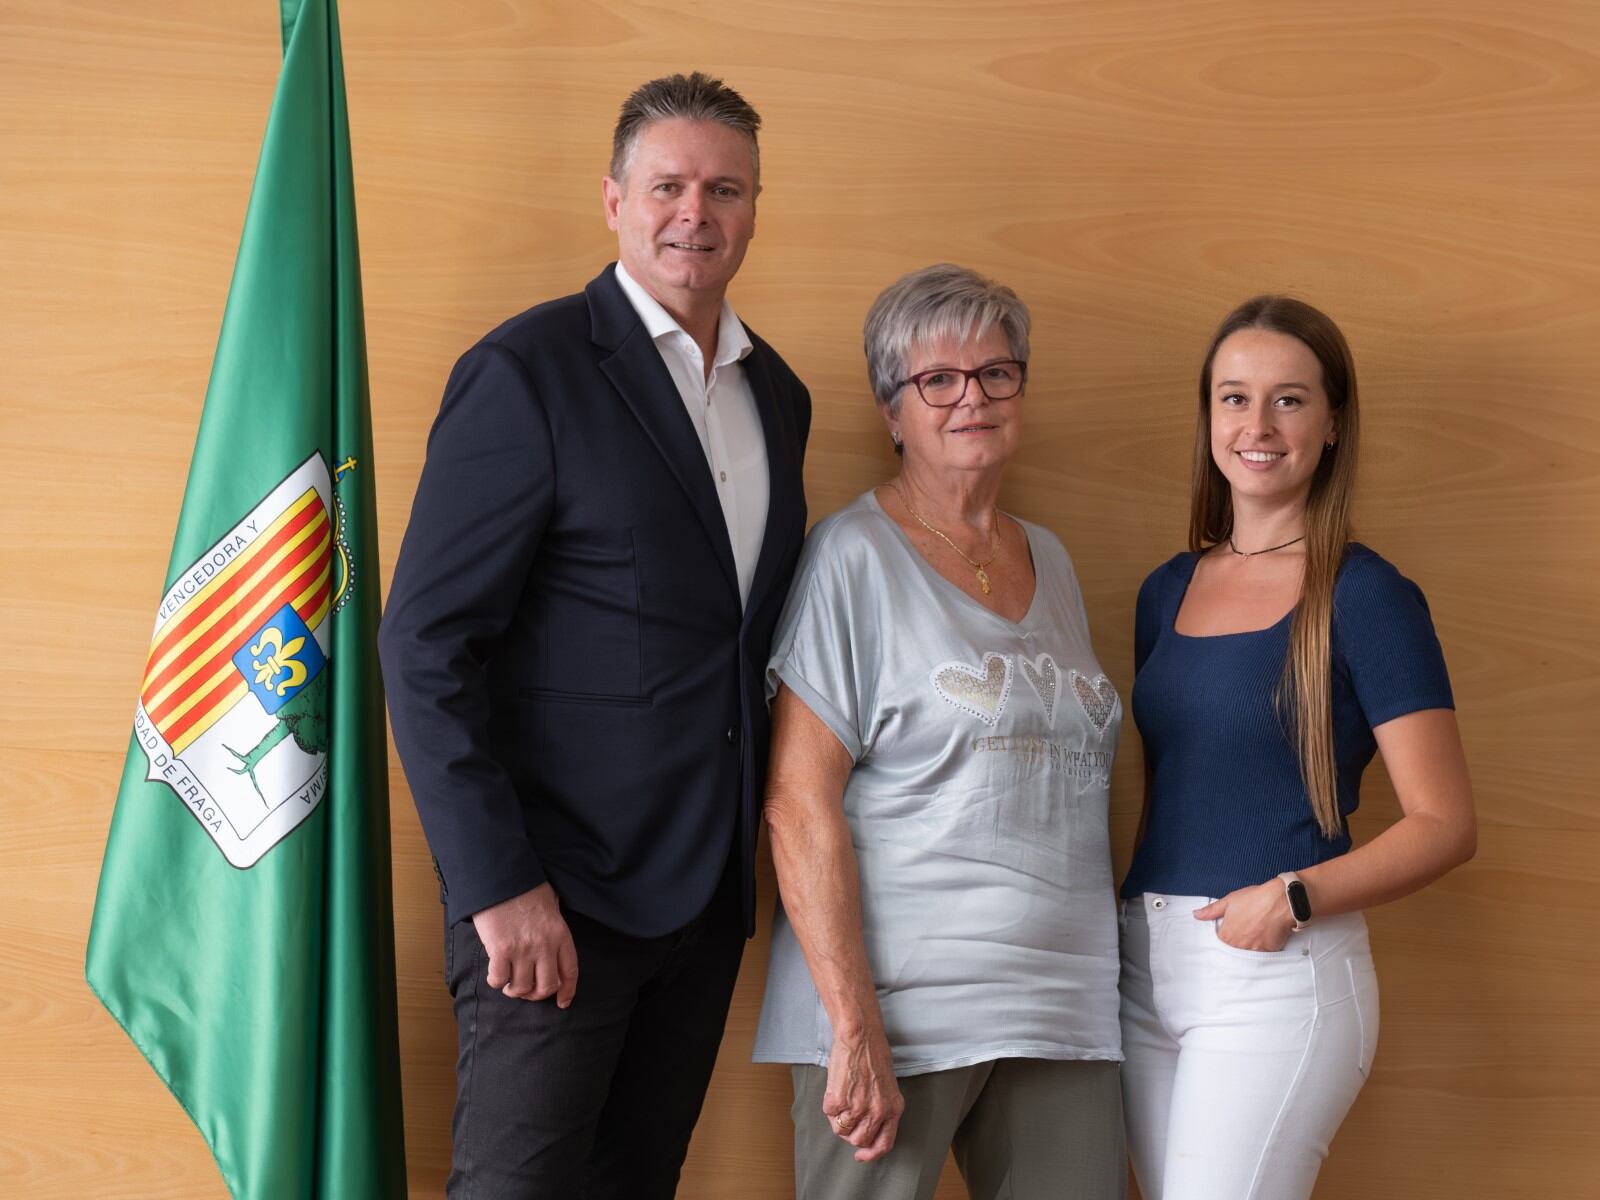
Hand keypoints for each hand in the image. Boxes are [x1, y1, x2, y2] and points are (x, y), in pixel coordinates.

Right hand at [471, 882, 578, 1005]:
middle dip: (536, 995)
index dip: (567, 991)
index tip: (562, 1001)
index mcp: (560, 934)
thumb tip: (551, 949)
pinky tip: (495, 973)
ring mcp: (523, 949)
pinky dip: (496, 982)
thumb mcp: (551, 905)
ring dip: (514, 990)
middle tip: (526, 990)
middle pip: (547, 986)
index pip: (570, 971)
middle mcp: (545, 945)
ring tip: (509, 983)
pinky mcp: (501, 950)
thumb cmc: (525, 888)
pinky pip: (500, 980)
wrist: (501, 877)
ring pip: (522, 988)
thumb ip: (553, 929)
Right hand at [822, 1026, 904, 1162]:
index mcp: (893, 1109)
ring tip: (842, 1098)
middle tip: (848, 1115)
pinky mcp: (838, 1100)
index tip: (860, 1156)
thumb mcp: (888, 1086)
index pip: (884, 1144)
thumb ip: (882, 1108)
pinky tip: (836, 1088)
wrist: (860, 1036)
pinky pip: (829, 1115)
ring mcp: (857, 1108)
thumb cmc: (874, 1054)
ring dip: (839, 1119)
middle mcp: (877, 1112)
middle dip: (852, 1132)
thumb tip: (868, 1128)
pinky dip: (830, 1105)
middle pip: (859, 1140)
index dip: (871, 1154)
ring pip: (842, 1131)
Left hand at [1194, 881, 1294, 951]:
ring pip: (1246, 956)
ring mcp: (1254, 950)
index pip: (1219, 945)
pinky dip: (1261, 951)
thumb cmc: (1255, 899)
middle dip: (1234, 946)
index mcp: (1227, 935)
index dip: (1222, 940)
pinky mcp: (1269, 952)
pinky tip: (1262, 942)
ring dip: (1247, 950)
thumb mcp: (1229, 901)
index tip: (1226, 937)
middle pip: (1232, 952)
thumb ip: (1211, 911)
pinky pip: (1262, 957)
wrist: (1281, 901)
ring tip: (1252, 939)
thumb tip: (1196, 915)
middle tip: (1241, 937)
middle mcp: (1239, 946)